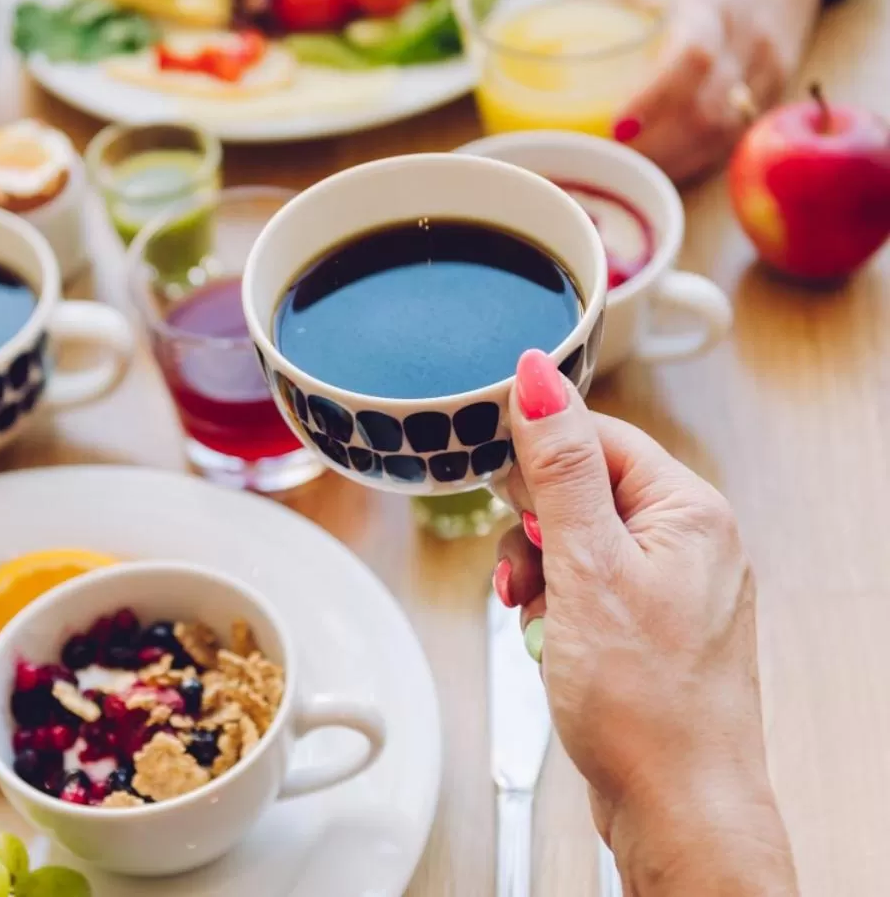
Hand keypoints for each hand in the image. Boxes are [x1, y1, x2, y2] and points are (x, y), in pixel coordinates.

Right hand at [493, 350, 797, 893]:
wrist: (674, 807)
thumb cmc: (644, 702)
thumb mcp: (586, 568)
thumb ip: (560, 468)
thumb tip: (537, 379)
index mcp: (689, 511)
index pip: (599, 437)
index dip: (539, 455)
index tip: (498, 484)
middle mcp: (688, 541)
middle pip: (583, 488)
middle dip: (535, 528)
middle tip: (525, 570)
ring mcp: (670, 585)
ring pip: (576, 540)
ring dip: (537, 570)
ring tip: (532, 614)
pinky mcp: (648, 624)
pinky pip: (585, 585)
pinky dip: (554, 604)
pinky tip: (547, 638)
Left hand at [616, 0, 820, 182]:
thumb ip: (614, 8)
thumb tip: (540, 29)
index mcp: (712, 12)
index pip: (691, 58)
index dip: (654, 98)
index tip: (616, 128)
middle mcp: (748, 45)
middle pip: (705, 113)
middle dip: (653, 147)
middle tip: (606, 163)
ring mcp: (766, 77)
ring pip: (719, 137)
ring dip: (670, 163)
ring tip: (627, 174)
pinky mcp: (770, 101)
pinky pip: (729, 145)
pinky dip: (690, 163)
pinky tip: (660, 170)